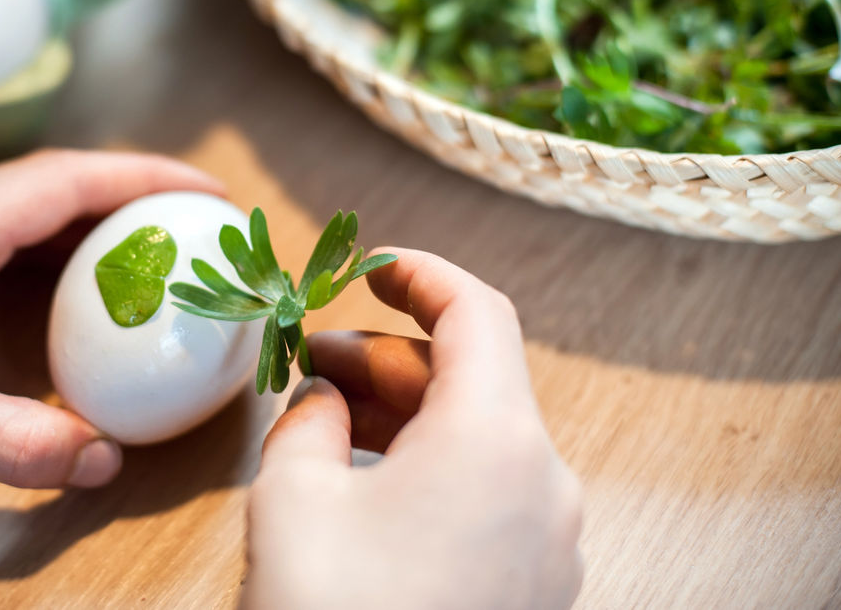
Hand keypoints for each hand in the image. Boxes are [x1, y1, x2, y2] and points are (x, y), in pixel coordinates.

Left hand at [0, 149, 221, 561]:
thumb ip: (8, 440)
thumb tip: (106, 460)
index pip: (65, 179)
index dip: (145, 176)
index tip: (211, 190)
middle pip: (57, 182)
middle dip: (136, 189)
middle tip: (203, 219)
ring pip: (30, 210)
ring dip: (98, 217)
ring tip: (159, 244)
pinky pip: (6, 245)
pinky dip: (60, 253)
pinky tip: (75, 292)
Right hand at [244, 249, 582, 609]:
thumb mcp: (292, 499)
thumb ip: (305, 424)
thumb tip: (320, 403)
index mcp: (496, 442)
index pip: (477, 311)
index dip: (420, 274)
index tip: (368, 264)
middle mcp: (544, 485)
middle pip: (473, 379)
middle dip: (387, 358)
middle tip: (311, 360)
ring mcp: (548, 543)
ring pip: (479, 442)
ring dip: (405, 415)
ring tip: (325, 422)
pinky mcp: (535, 588)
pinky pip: (488, 498)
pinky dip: (431, 469)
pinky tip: (365, 486)